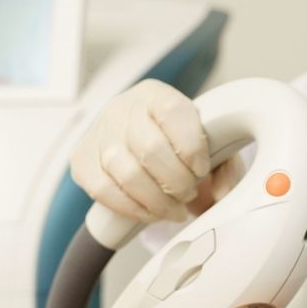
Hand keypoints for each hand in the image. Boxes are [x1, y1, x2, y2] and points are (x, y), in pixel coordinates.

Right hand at [71, 79, 210, 222]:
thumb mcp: (205, 144)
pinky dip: (132, 208)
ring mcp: (99, 134)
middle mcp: (123, 109)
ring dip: (156, 201)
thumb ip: (224, 164)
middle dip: (176, 182)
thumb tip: (223, 193)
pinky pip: (104, 191)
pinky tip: (149, 212)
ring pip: (127, 174)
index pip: (173, 114)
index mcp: (156, 95)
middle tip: (188, 194)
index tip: (201, 169)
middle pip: (150, 149)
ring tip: (173, 208)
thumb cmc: (174, 143)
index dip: (191, 147)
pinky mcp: (82, 161)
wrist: (136, 141)